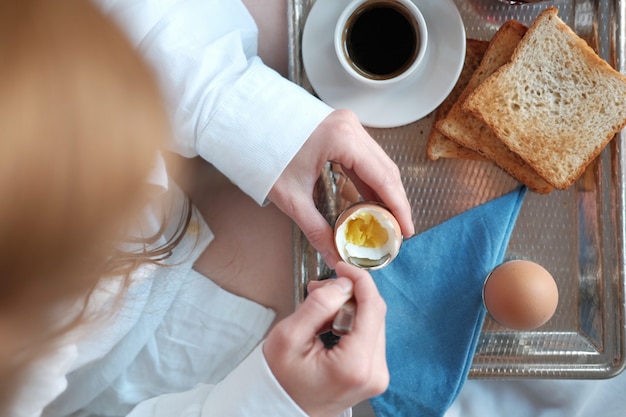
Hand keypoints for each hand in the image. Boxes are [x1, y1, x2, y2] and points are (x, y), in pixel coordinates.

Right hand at [263, 262, 388, 416]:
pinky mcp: (374, 374)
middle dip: (351, 293)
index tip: (342, 267)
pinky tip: (332, 325)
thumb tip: (343, 284)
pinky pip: (371, 335)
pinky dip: (353, 322)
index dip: (360, 280)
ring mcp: (377, 375)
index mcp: (355, 365)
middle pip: (375, 313)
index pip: (372, 307)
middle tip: (321, 289)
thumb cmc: (281, 379)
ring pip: (374, 322)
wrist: (282, 408)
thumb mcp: (289, 337)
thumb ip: (318, 305)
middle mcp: (374, 372)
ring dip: (351, 307)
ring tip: (321, 311)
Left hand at [268, 109, 413, 267]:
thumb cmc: (264, 154)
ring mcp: (348, 125)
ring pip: (379, 163)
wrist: (245, 125)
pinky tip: (371, 202)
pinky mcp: (341, 128)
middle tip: (398, 231)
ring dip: (385, 192)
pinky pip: (365, 157)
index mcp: (343, 139)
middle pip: (386, 170)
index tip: (406, 230)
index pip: (382, 178)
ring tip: (387, 221)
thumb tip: (335, 256)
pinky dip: (371, 181)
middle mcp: (351, 127)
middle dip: (395, 203)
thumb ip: (316, 229)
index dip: (398, 208)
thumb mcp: (291, 198)